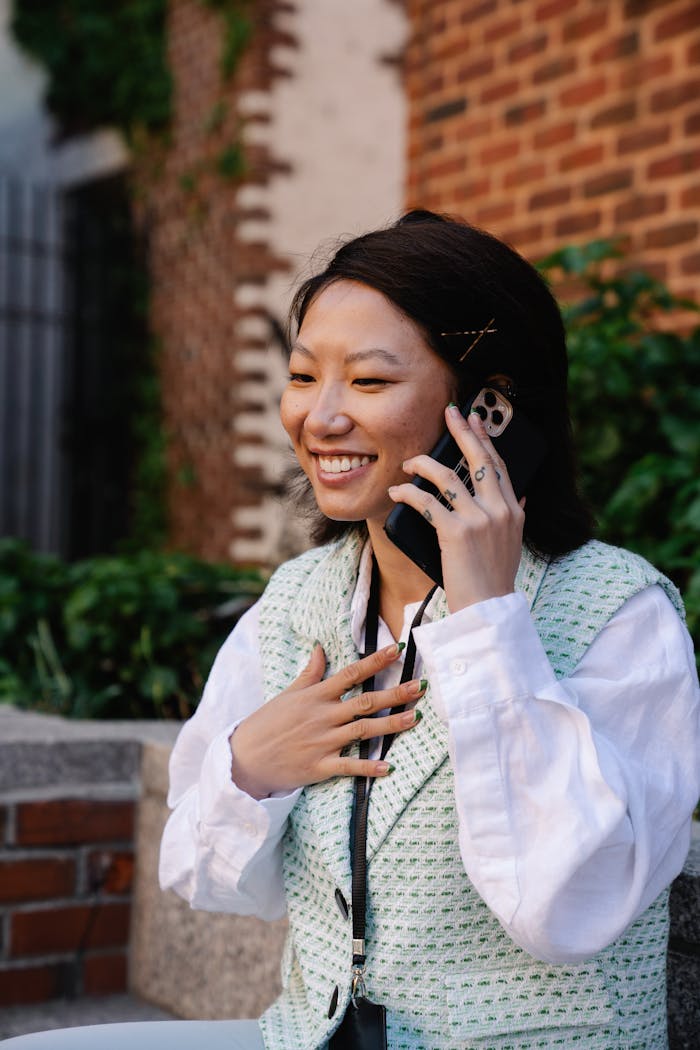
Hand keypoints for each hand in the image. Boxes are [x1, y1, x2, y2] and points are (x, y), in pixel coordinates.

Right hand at [230, 642, 425, 798]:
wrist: (245, 758)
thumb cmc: (267, 723)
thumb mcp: (288, 694)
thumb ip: (309, 674)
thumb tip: (320, 649)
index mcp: (315, 696)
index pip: (351, 673)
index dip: (376, 661)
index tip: (398, 650)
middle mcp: (322, 716)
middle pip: (365, 702)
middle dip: (395, 694)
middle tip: (420, 686)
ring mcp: (322, 742)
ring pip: (363, 731)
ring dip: (391, 725)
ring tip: (415, 718)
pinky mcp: (319, 766)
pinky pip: (349, 767)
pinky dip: (368, 768)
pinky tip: (388, 767)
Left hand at [388, 406, 524, 612]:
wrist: (488, 609)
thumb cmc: (493, 580)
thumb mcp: (513, 544)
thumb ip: (513, 518)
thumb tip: (519, 497)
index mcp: (513, 511)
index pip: (499, 466)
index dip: (486, 440)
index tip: (475, 420)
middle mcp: (500, 510)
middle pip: (479, 459)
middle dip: (462, 431)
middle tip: (449, 412)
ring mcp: (479, 519)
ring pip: (448, 476)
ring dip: (424, 465)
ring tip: (409, 463)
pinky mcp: (456, 532)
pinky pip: (427, 502)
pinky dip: (408, 494)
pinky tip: (397, 492)